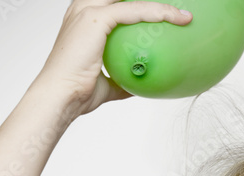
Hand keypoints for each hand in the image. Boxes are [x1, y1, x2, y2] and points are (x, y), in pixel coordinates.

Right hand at [33, 0, 192, 116]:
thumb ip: (122, 77)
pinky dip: (158, 12)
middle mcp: (84, 8)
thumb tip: (140, 82)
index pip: (117, 3)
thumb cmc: (77, 92)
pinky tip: (178, 18)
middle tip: (176, 9)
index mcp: (85, 18)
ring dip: (159, 3)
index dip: (140, 4)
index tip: (164, 12)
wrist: (60, 97)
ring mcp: (88, 10)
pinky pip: (135, 10)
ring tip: (183, 11)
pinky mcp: (96, 18)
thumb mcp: (105, 83)